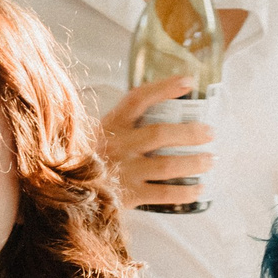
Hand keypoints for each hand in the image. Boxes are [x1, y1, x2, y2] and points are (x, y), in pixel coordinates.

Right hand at [102, 77, 214, 208]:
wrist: (67, 194)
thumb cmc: (89, 161)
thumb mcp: (98, 135)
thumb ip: (123, 127)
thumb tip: (163, 115)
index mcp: (110, 125)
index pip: (138, 99)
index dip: (165, 88)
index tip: (189, 81)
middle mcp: (117, 145)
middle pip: (160, 134)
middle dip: (190, 132)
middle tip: (210, 132)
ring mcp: (123, 171)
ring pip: (167, 165)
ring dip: (194, 162)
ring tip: (210, 160)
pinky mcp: (129, 196)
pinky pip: (164, 193)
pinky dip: (185, 191)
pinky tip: (198, 189)